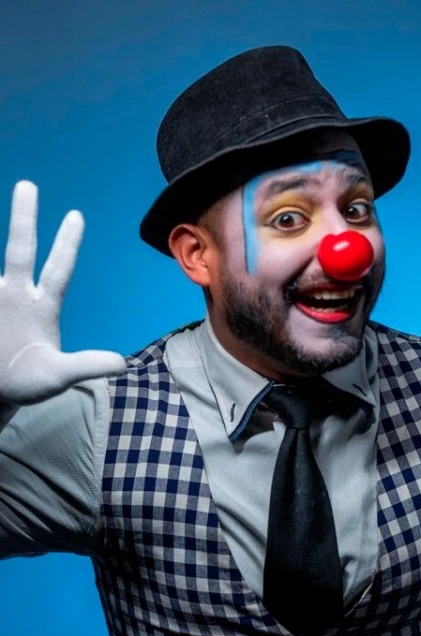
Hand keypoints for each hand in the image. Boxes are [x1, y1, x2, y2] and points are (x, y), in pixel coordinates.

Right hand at [0, 180, 125, 404]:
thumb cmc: (30, 381)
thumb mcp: (59, 376)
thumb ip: (86, 366)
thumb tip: (122, 365)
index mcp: (42, 306)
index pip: (58, 269)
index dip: (67, 244)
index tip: (76, 215)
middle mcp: (16, 294)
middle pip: (20, 250)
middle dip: (24, 220)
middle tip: (28, 186)